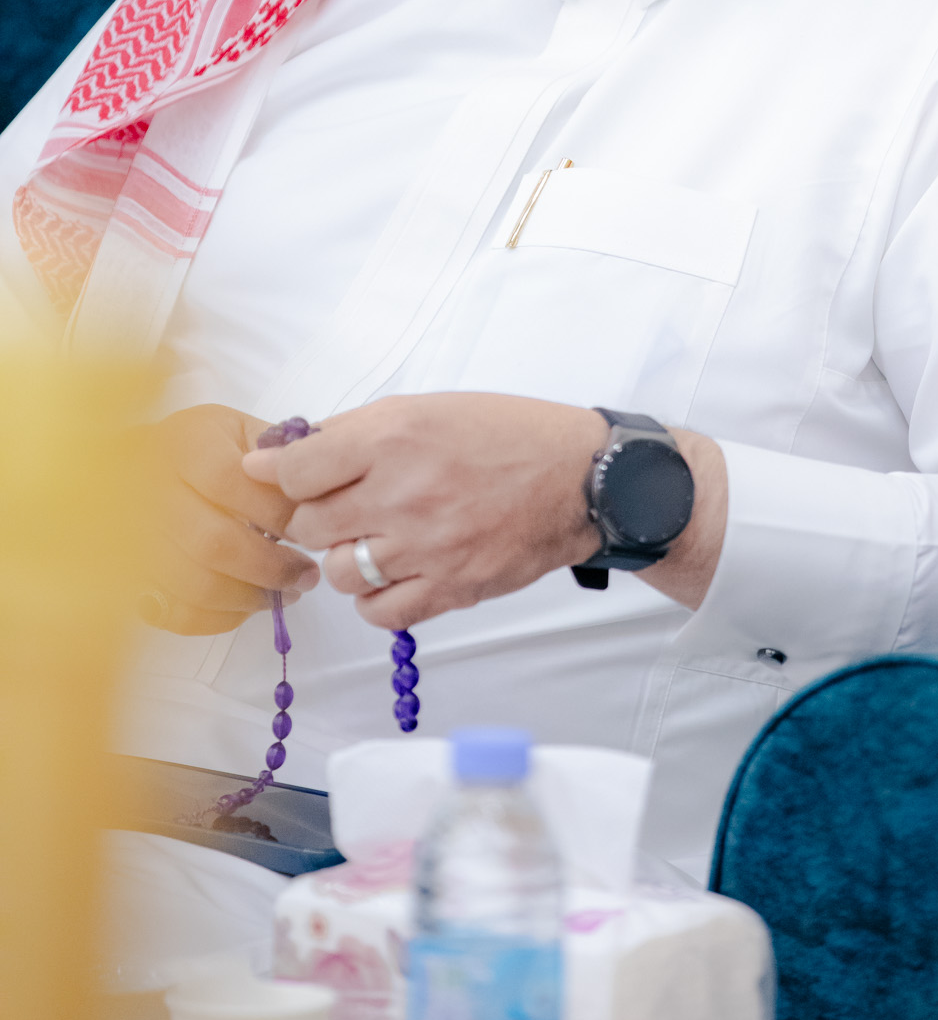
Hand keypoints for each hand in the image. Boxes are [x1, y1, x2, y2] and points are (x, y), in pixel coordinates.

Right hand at [137, 403, 319, 633]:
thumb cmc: (206, 447)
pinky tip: (245, 606)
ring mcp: (132, 536)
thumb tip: (317, 499)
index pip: (231, 481)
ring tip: (284, 593)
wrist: (141, 465)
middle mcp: (149, 488)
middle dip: (270, 566)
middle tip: (306, 575)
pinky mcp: (129, 575)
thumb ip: (278, 459)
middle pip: (213, 542)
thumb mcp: (242, 431)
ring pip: (193, 584)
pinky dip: (216, 618)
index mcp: (184, 443)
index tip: (312, 528)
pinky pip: (172, 611)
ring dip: (248, 597)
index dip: (276, 512)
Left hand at [242, 391, 726, 629]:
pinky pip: (379, 612)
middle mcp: (402, 493)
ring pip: (338, 572)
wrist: (580, 479)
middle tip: (343, 504)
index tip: (276, 475)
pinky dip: (376, 597)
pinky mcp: (448, 589)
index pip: (296, 470)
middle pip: (309, 525)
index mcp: (394, 437)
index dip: (279, 474)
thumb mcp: (427, 407)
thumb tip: (284, 453)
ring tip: (378, 536)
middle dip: (316, 515)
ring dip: (346, 557)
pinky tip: (396, 571)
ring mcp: (424, 547)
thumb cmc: (507, 435)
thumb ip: (354, 430)